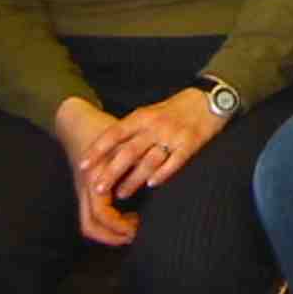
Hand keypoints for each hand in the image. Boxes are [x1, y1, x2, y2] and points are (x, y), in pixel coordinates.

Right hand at [54, 99, 134, 245]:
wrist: (78, 122)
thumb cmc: (103, 130)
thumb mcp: (123, 144)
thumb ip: (136, 162)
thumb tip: (155, 180)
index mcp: (93, 180)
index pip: (101, 215)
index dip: (119, 226)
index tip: (137, 228)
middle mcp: (85, 189)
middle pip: (90, 226)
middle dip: (111, 236)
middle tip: (133, 234)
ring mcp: (82, 191)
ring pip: (89, 222)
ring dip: (108, 230)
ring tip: (132, 225)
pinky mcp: (85, 190)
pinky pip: (91, 213)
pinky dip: (107, 220)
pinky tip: (126, 214)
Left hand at [77, 88, 226, 202]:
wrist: (209, 99)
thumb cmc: (176, 109)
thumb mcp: (151, 113)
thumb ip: (133, 130)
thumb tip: (109, 152)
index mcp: (143, 116)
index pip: (115, 133)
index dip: (98, 150)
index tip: (83, 165)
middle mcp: (155, 125)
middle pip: (129, 151)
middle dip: (111, 171)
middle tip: (97, 188)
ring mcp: (173, 135)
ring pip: (149, 160)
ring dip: (134, 179)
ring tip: (121, 194)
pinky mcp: (190, 143)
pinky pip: (174, 161)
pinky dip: (162, 173)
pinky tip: (152, 185)